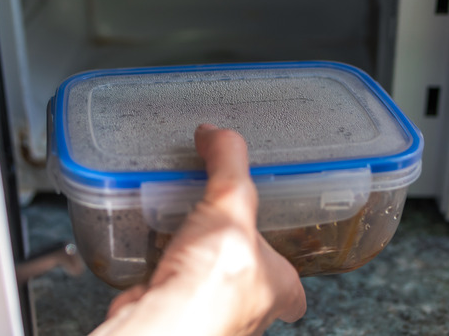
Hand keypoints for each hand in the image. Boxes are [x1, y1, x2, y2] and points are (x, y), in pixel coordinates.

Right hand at [91, 124, 305, 335]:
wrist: (160, 325)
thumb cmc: (209, 285)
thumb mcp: (230, 202)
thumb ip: (228, 162)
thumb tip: (217, 133)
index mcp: (278, 287)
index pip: (294, 282)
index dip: (286, 261)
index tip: (277, 241)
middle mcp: (249, 309)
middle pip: (250, 277)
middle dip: (235, 252)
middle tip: (222, 221)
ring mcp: (211, 315)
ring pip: (210, 283)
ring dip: (198, 259)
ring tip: (185, 225)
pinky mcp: (175, 313)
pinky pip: (173, 286)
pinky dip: (164, 268)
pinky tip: (154, 247)